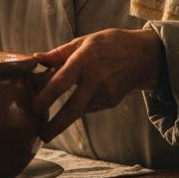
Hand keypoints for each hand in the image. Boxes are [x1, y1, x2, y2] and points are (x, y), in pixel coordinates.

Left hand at [31, 27, 164, 141]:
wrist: (144, 56)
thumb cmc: (110, 44)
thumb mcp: (85, 41)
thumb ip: (59, 53)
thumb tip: (35, 59)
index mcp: (85, 59)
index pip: (62, 81)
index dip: (46, 96)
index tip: (33, 108)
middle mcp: (95, 78)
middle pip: (73, 109)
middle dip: (55, 126)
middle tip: (41, 136)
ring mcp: (105, 93)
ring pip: (78, 110)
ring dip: (64, 116)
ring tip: (51, 122)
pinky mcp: (110, 102)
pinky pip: (88, 107)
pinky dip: (80, 105)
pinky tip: (83, 95)